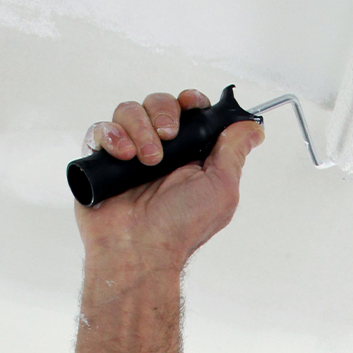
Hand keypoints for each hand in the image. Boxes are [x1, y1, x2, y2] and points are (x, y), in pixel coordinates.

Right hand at [75, 88, 262, 275]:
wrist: (139, 250)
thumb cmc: (180, 228)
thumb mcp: (222, 189)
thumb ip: (234, 153)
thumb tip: (252, 129)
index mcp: (188, 156)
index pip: (188, 111)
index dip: (189, 102)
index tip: (190, 105)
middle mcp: (159, 152)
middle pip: (157, 103)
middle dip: (163, 113)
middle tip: (167, 140)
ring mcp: (129, 155)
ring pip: (128, 111)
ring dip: (139, 128)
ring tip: (145, 159)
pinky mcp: (101, 161)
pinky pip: (100, 129)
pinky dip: (111, 135)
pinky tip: (122, 156)